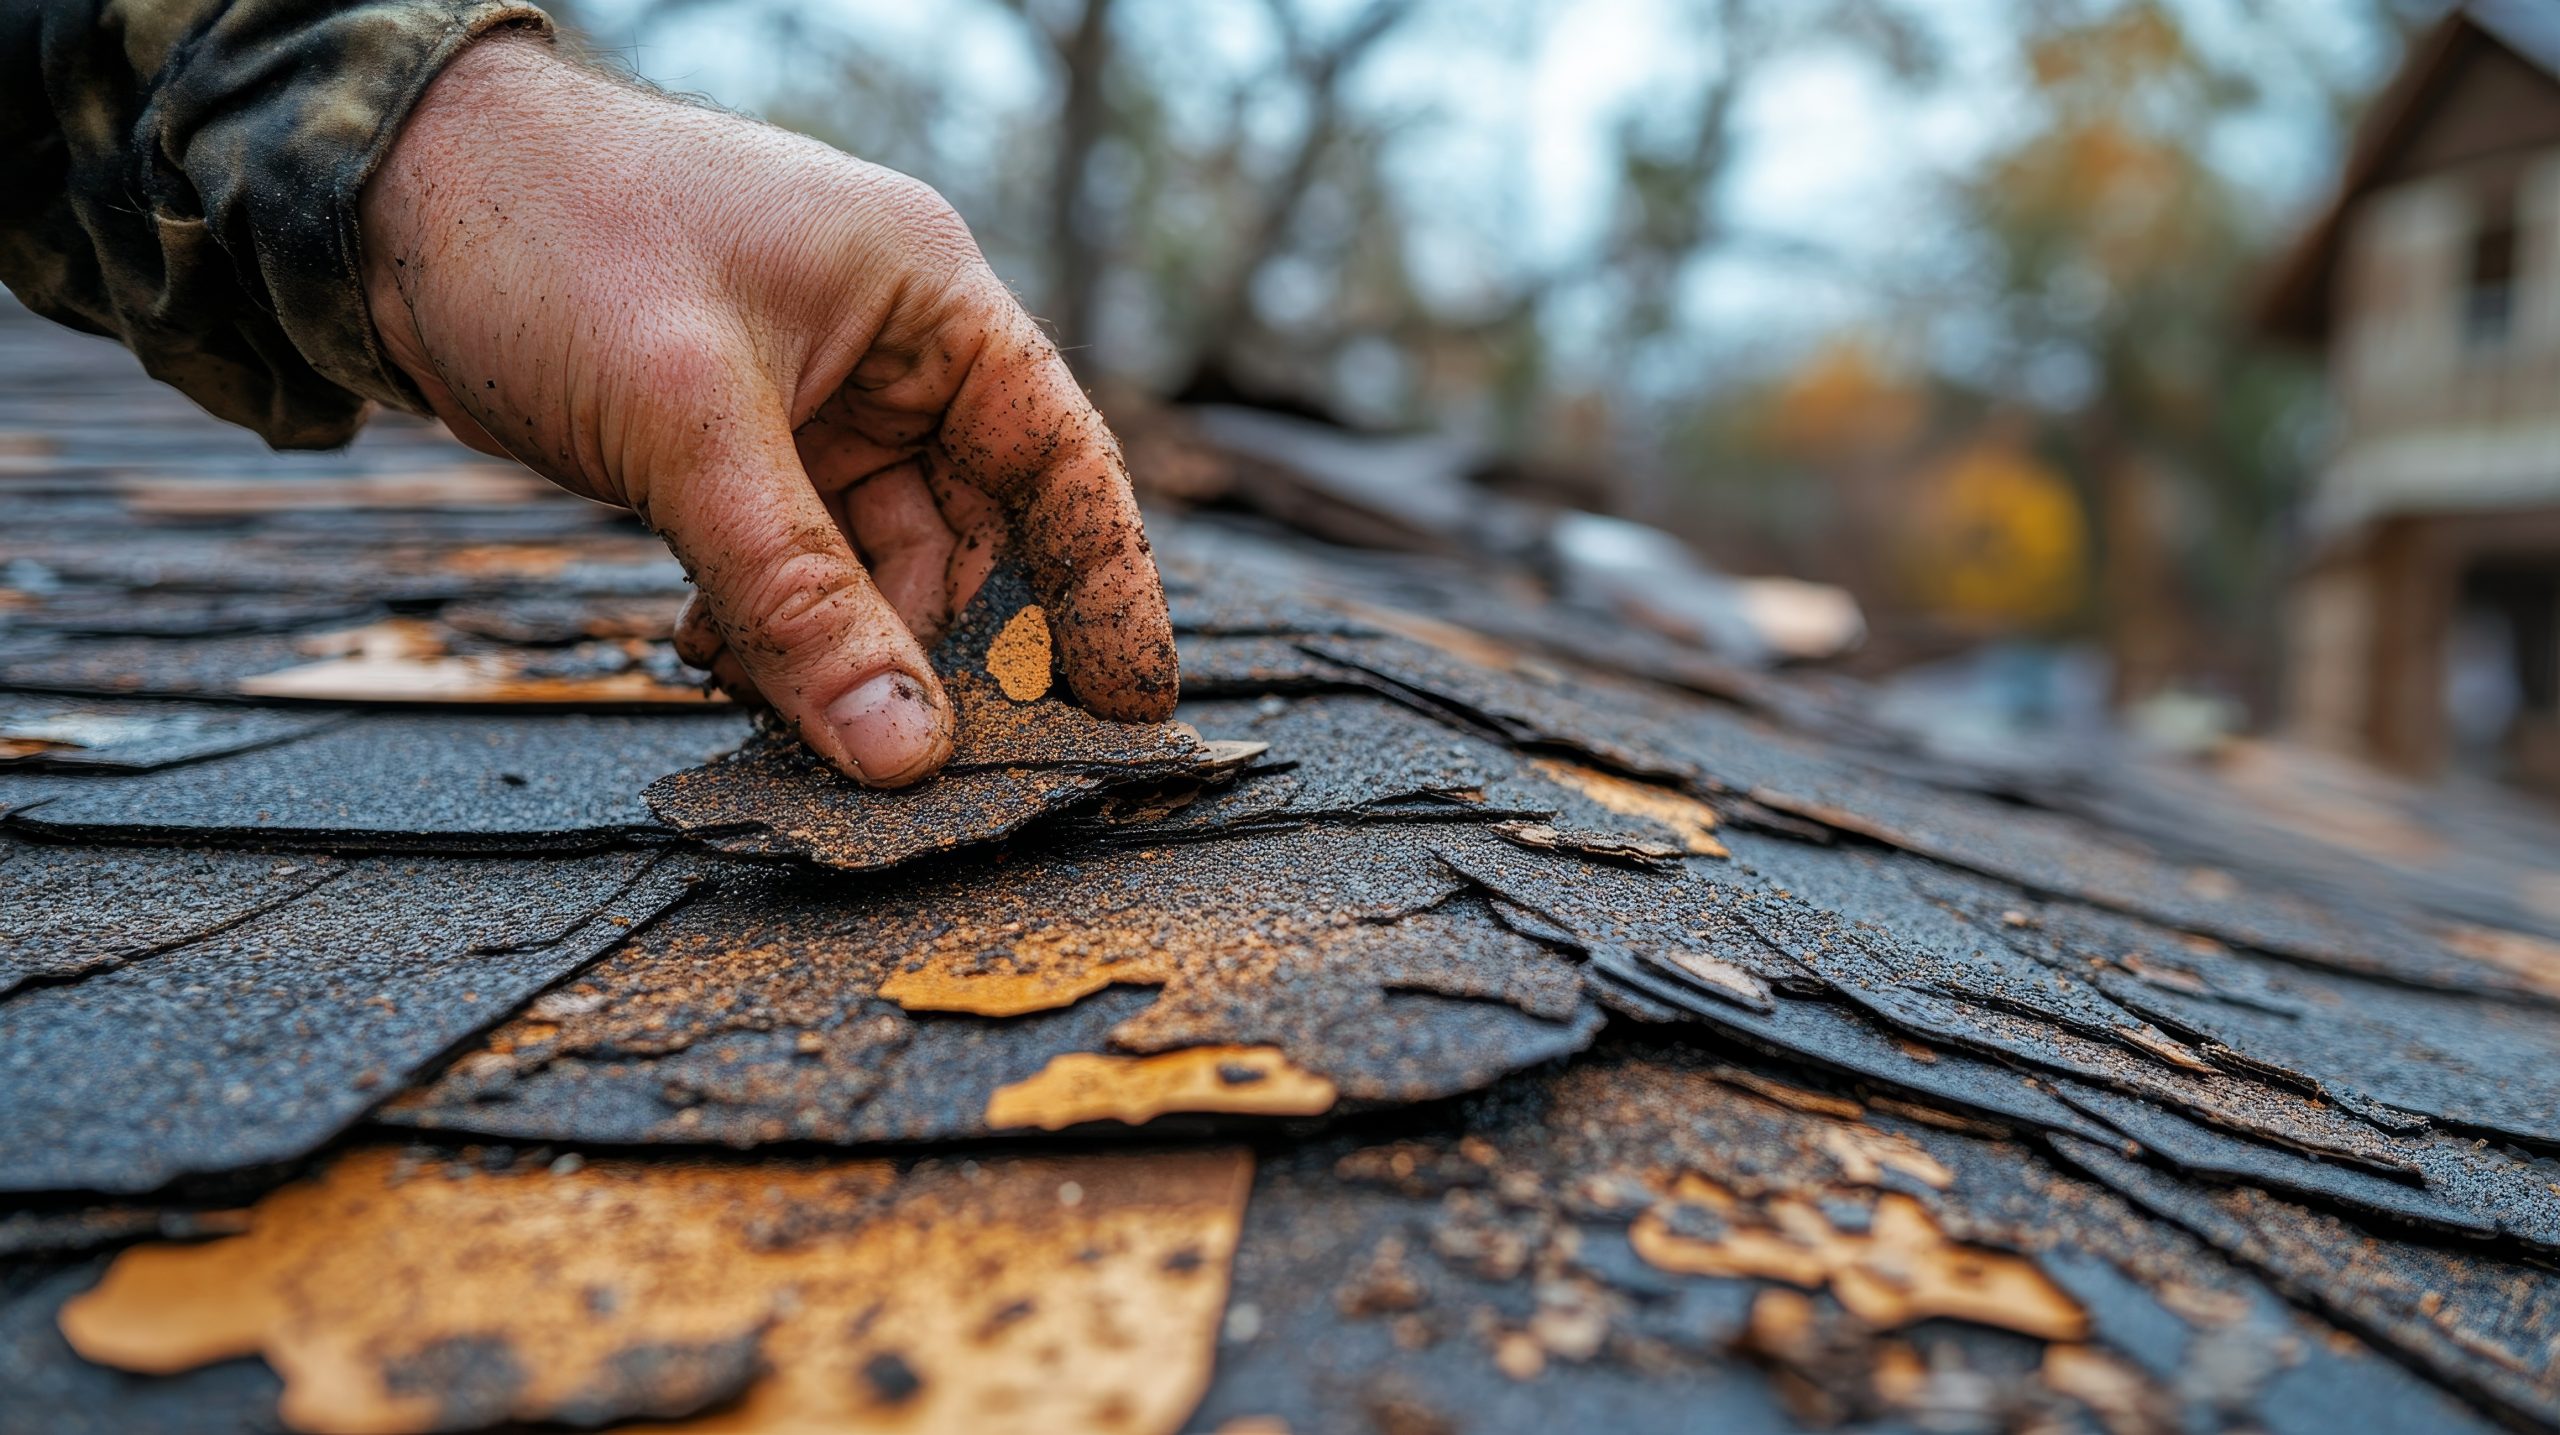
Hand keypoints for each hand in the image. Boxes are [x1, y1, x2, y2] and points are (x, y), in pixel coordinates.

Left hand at [359, 34, 1177, 786]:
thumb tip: (903, 751)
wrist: (382, 189)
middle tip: (928, 762)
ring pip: (874, 572)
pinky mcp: (740, 450)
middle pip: (973, 539)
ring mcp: (815, 406)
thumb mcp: (688, 427)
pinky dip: (770, 631)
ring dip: (838, 655)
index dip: (1107, 588)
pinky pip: (795, 571)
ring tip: (785, 717)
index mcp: (926, 301)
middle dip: (947, 653)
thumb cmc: (548, 232)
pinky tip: (716, 660)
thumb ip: (798, 599)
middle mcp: (891, 355)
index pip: (1061, 460)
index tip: (1130, 708)